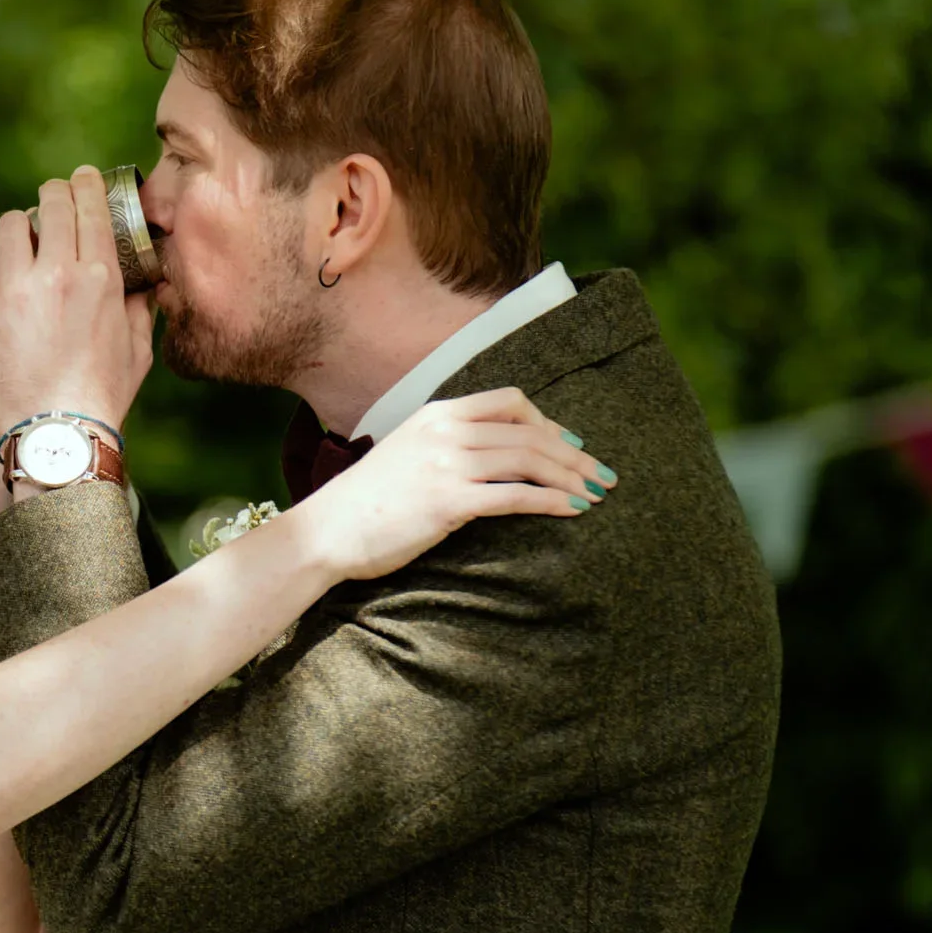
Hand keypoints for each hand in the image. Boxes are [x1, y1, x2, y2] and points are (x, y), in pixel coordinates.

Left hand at [0, 165, 154, 438]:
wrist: (58, 434)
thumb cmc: (102, 397)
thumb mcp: (138, 349)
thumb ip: (141, 309)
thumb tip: (146, 284)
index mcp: (100, 277)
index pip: (90, 205)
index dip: (84, 184)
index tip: (80, 181)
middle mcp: (58, 273)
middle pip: (50, 201)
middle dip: (52, 196)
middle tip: (50, 206)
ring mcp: (14, 289)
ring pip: (9, 223)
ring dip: (16, 227)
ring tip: (18, 243)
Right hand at [285, 389, 613, 580]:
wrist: (327, 531)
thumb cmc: (366, 503)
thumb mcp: (407, 455)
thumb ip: (445, 446)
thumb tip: (489, 460)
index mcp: (437, 414)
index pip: (509, 401)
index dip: (548, 422)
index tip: (572, 446)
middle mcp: (446, 431)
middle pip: (529, 432)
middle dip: (575, 454)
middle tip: (604, 475)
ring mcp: (447, 464)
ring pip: (529, 460)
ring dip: (571, 477)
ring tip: (596, 495)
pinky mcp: (449, 501)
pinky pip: (515, 496)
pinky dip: (551, 501)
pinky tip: (572, 510)